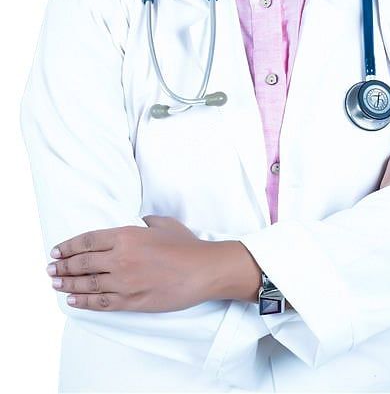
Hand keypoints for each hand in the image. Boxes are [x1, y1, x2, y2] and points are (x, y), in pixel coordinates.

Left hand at [45, 214, 217, 311]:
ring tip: (56, 284)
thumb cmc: (186, 245)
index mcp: (126, 235)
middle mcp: (120, 258)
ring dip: (68, 284)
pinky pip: (101, 303)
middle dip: (63, 266)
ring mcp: (124, 282)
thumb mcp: (163, 223)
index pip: (88, 240)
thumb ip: (145, 221)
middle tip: (51, 269)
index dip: (69, 246)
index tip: (56, 251)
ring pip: (88, 285)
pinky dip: (84, 302)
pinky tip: (73, 301)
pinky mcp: (131, 301)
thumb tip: (139, 221)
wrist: (203, 270)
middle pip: (83, 263)